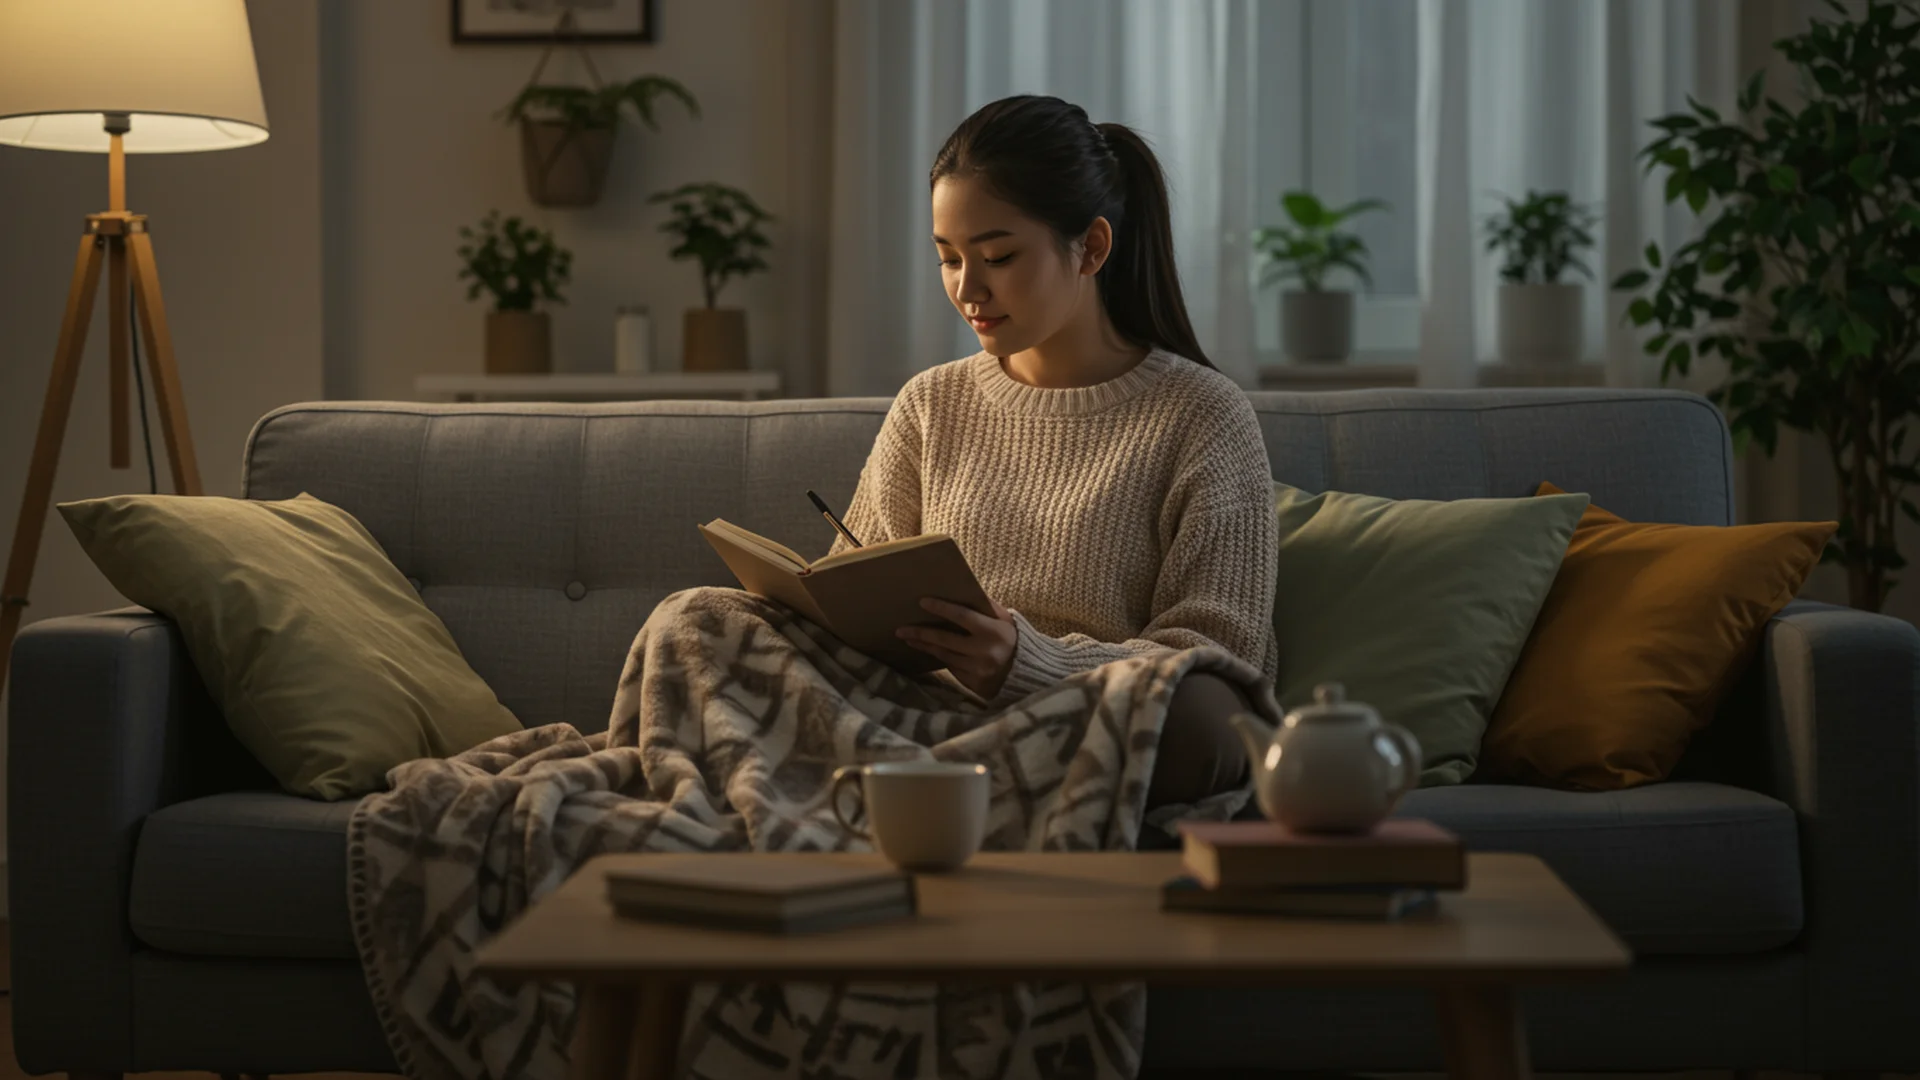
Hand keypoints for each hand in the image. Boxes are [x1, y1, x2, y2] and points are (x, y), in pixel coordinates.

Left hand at [898, 596, 1016, 699]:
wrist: (1026, 672)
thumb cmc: (1012, 639)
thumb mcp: (1005, 619)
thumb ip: (986, 606)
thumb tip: (961, 590)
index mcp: (993, 632)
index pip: (962, 617)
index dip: (941, 608)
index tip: (922, 602)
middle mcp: (984, 652)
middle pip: (945, 640)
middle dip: (921, 633)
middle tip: (901, 629)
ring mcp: (978, 670)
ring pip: (944, 656)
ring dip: (925, 646)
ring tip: (909, 639)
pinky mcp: (974, 684)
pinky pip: (951, 669)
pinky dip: (940, 659)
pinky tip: (928, 650)